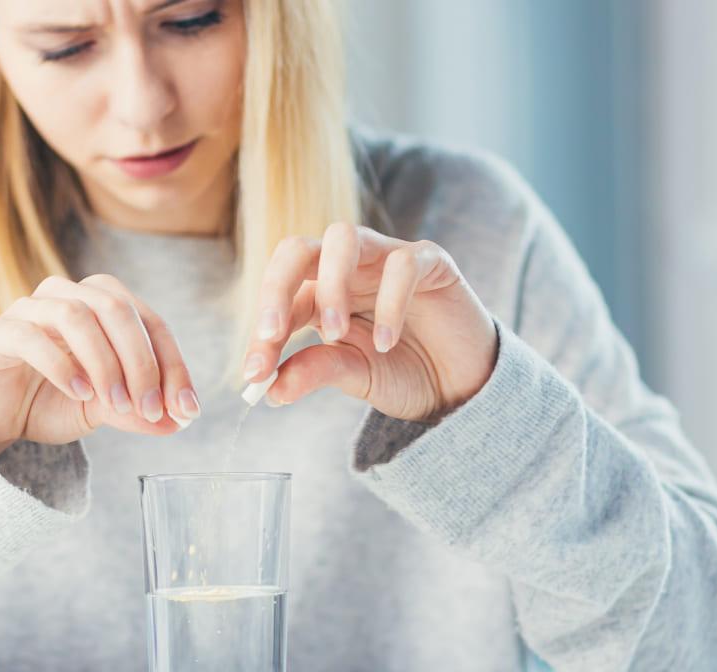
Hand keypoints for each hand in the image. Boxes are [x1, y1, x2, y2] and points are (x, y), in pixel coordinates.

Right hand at [0, 274, 201, 456]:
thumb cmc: (49, 403)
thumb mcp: (101, 410)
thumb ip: (136, 410)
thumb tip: (177, 421)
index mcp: (100, 306)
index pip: (149, 322)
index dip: (173, 364)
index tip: (187, 409)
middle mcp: (67, 297)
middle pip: (116, 307)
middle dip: (142, 361)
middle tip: (150, 408)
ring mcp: (29, 310)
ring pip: (77, 315)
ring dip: (105, 362)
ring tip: (115, 403)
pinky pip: (31, 336)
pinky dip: (62, 365)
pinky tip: (79, 393)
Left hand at [242, 223, 498, 422]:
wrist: (462, 384)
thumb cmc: (403, 372)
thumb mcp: (354, 377)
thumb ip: (314, 373)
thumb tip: (268, 390)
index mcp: (321, 292)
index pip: (279, 297)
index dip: (261, 332)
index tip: (254, 373)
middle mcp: (348, 267)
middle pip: (297, 249)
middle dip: (275, 288)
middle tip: (273, 334)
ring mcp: (387, 257)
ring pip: (343, 237)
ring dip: (331, 285)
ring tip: (335, 333)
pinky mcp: (431, 262)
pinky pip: (402, 263)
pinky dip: (389, 303)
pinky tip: (387, 341)